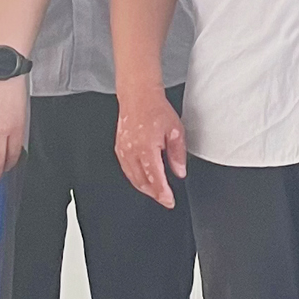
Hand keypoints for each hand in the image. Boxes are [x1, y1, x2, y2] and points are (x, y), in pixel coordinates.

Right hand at [115, 83, 186, 207]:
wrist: (138, 97)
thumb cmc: (156, 110)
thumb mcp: (176, 131)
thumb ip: (177, 154)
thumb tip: (179, 172)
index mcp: (147, 148)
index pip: (155, 179)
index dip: (163, 193)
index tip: (169, 201)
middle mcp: (132, 152)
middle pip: (143, 182)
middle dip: (154, 194)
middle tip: (165, 199)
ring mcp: (123, 151)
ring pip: (133, 178)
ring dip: (145, 188)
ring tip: (156, 192)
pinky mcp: (119, 149)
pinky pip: (127, 170)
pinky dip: (136, 179)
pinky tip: (144, 180)